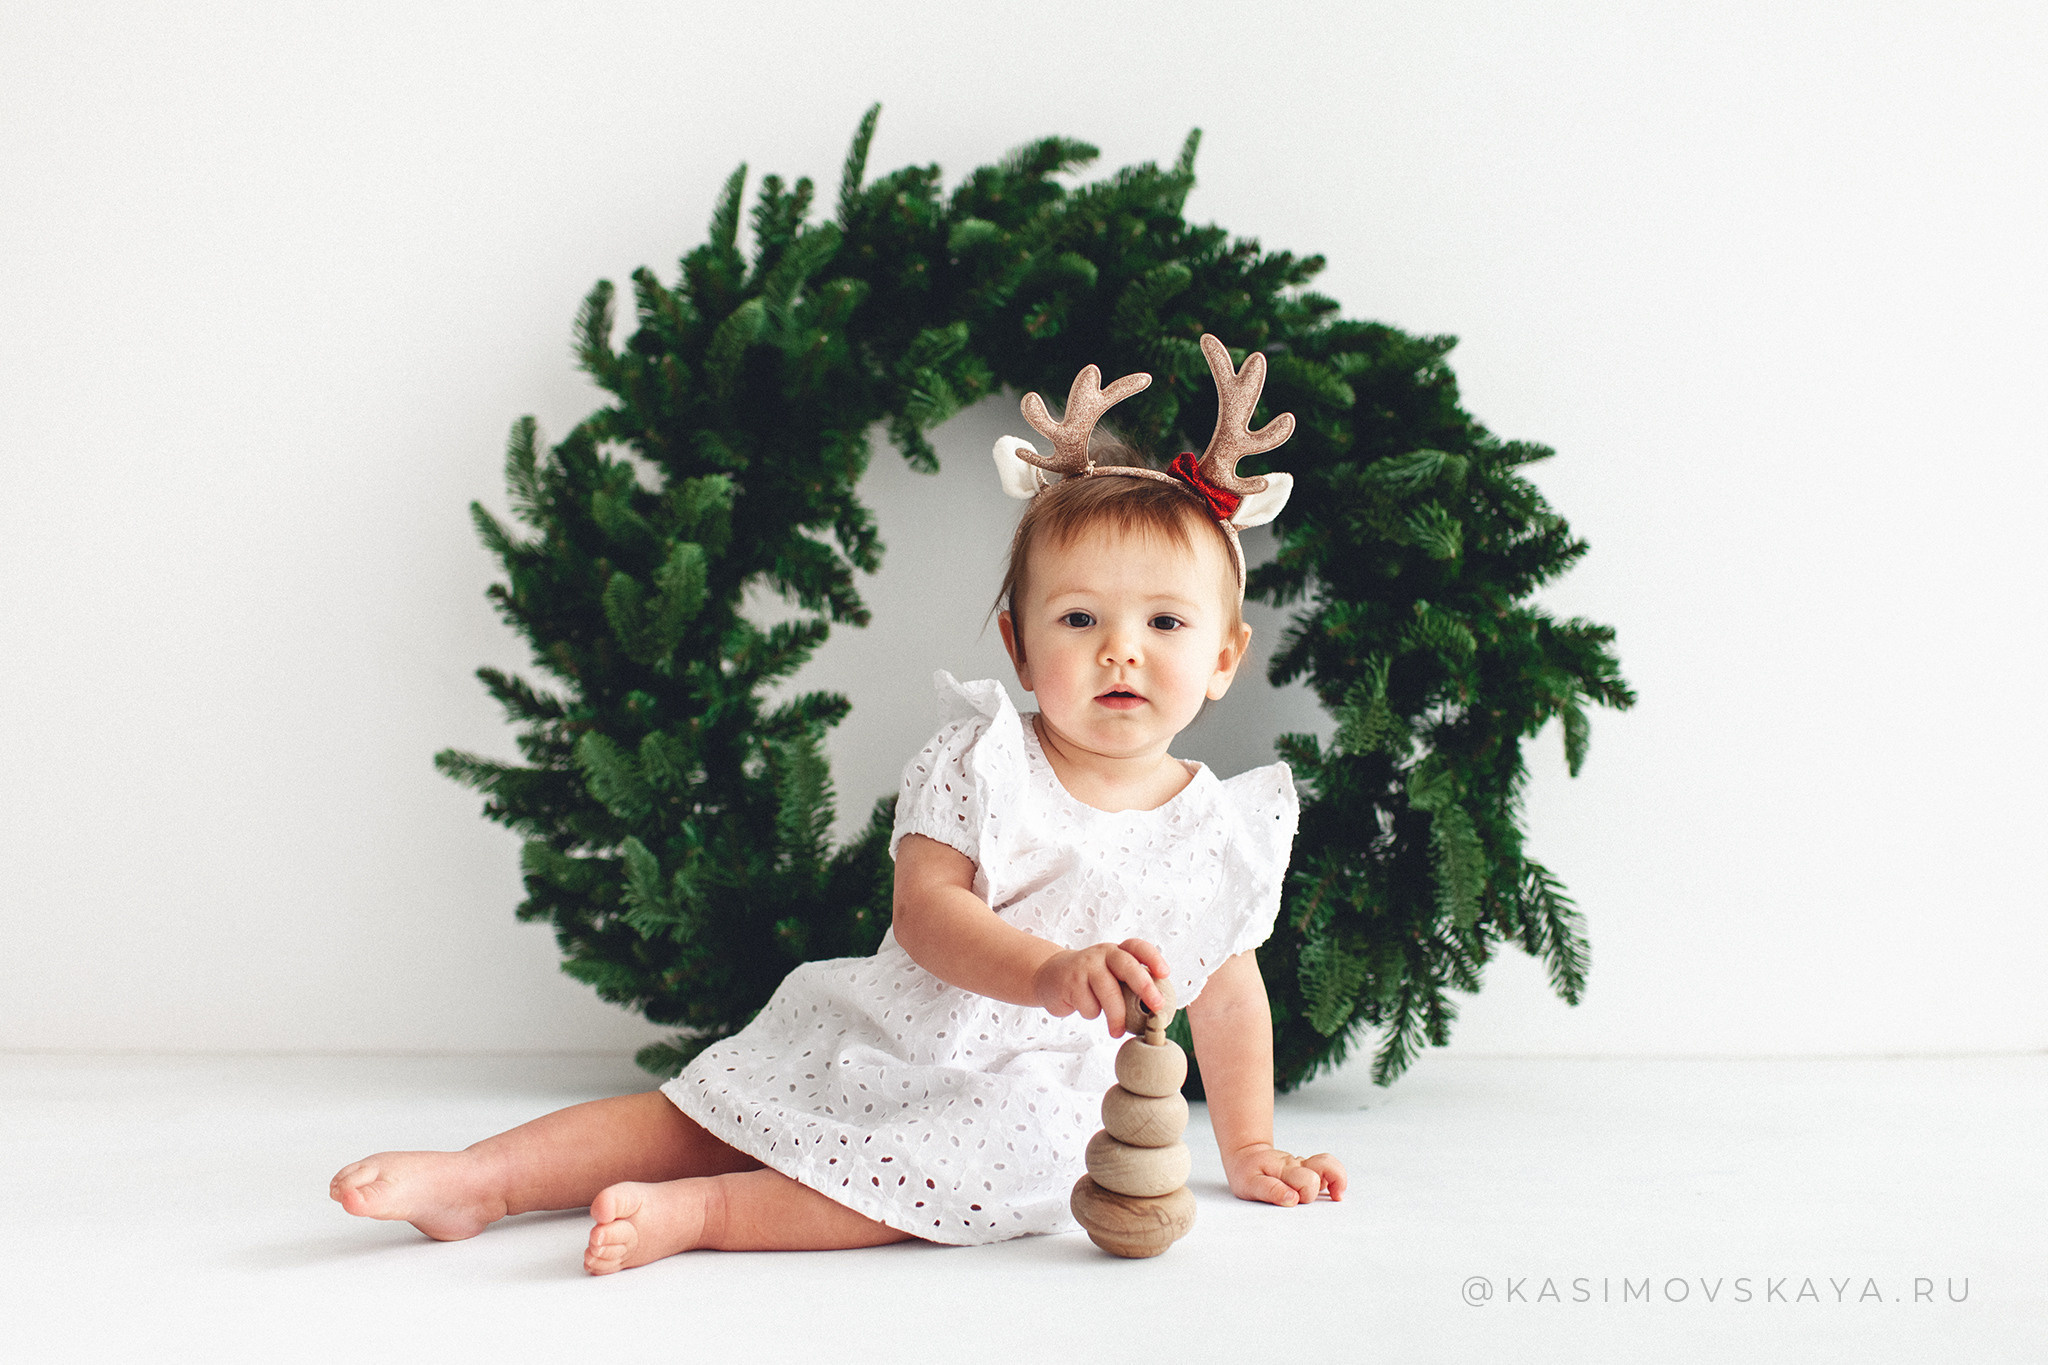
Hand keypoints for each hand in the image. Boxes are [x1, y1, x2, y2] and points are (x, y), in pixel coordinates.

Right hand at [1032, 939, 1167, 1037]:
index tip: (1165, 973)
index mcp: (1117, 951)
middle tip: (1156, 1006)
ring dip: (1116, 1016)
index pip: (1137, 947)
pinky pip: (1089, 1006)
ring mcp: (1085, 966)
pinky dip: (1091, 1014)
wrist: (1051, 976)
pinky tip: (1086, 1008)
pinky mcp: (1070, 982)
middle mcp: (1102, 954)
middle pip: (1126, 966)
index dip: (1153, 958)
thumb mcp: (1110, 974)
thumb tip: (1157, 1009)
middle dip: (1144, 986)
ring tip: (1117, 1032)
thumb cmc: (1090, 980)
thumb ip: (1129, 984)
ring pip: (1108, 992)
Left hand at [1225, 1144, 1346, 1206]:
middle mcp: (1295, 1166)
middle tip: (1300, 1201)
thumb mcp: (1249, 1184)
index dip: (1301, 1193)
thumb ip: (1270, 1191)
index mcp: (1282, 1170)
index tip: (1293, 1200)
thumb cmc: (1247, 1172)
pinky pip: (1328, 1167)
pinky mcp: (1307, 1168)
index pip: (1301, 1180)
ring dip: (1336, 1179)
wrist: (1246, 1155)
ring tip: (1337, 1195)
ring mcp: (1303, 1166)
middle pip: (1316, 1177)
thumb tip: (1293, 1199)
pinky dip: (1335, 1178)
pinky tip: (1334, 1192)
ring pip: (1327, 1164)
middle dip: (1311, 1193)